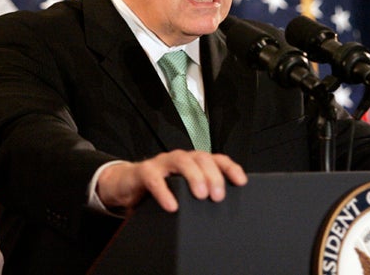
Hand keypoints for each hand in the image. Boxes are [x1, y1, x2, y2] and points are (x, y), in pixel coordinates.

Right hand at [96, 150, 247, 212]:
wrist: (128, 185)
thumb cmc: (162, 188)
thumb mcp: (183, 192)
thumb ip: (199, 194)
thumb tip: (221, 212)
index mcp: (194, 162)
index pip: (217, 159)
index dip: (230, 168)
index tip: (241, 182)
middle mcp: (181, 158)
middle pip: (202, 158)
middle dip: (213, 176)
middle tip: (218, 196)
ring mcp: (163, 162)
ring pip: (182, 160)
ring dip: (194, 176)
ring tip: (201, 195)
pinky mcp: (145, 171)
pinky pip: (155, 178)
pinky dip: (164, 192)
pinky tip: (172, 206)